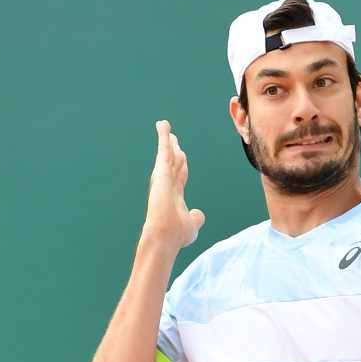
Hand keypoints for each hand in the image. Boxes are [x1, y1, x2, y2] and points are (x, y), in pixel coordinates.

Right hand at [142, 120, 204, 250]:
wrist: (166, 236)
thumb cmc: (177, 235)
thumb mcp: (192, 225)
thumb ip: (196, 218)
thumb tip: (199, 214)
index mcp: (174, 195)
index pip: (179, 175)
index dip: (180, 164)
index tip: (180, 155)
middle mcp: (167, 185)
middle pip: (172, 162)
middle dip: (172, 149)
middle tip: (172, 137)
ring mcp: (163, 178)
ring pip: (167, 154)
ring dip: (166, 140)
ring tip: (165, 126)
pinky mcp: (161, 173)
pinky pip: (163, 151)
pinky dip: (163, 138)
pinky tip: (163, 126)